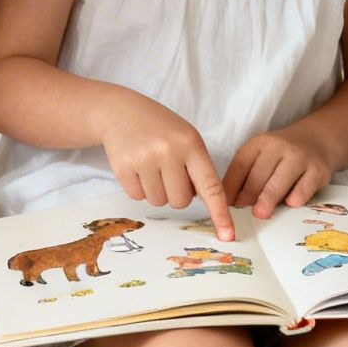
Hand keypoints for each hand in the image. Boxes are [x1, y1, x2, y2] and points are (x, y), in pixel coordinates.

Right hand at [102, 92, 234, 240]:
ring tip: (150, 166)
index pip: (210, 186)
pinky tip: (136, 167)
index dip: (220, 213)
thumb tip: (204, 204)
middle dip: (176, 193)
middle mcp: (168, 151)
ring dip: (157, 191)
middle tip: (168, 171)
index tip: (228, 235)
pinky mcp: (123, 167)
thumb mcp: (186, 139)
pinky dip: (139, 188)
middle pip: (181, 201)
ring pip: (159, 202)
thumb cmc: (161, 129)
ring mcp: (143, 159)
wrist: (120, 111)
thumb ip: (198, 168)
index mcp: (191, 144)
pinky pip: (137, 197)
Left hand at [222, 131, 333, 218]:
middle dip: (248, 195)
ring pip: (280, 182)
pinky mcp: (317, 171)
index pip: (240, 166)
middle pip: (259, 175)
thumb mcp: (260, 156)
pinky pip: (304, 187)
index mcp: (258, 144)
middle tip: (240, 211)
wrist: (316, 141)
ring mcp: (299, 158)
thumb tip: (227, 205)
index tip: (222, 204)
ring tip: (260, 213)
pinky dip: (296, 197)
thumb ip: (245, 176)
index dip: (230, 187)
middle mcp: (278, 147)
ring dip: (268, 199)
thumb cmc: (281, 155)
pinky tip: (290, 204)